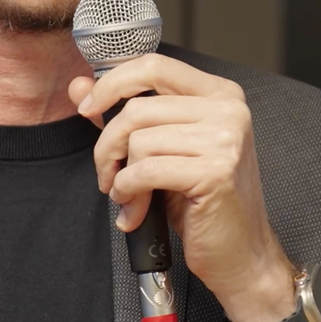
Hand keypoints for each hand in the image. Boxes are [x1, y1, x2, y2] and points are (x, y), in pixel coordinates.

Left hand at [70, 54, 297, 321]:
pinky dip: (128, 191)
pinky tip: (135, 209)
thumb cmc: (201, 204)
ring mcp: (225, 139)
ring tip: (127, 197)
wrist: (240, 255)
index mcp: (219, 94)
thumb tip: (80, 84)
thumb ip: (123, 115)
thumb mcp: (162, 151)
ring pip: (138, 141)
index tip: (87, 107)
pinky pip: (146, 170)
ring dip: (119, 175)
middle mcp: (227, 110)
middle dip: (108, 145)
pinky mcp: (215, 171)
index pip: (153, 66)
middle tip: (106, 173)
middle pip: (137, 108)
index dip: (111, 83)